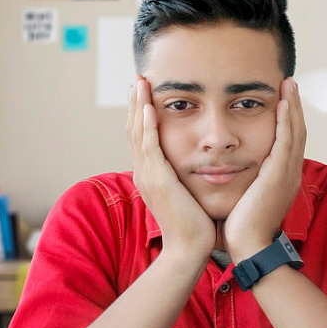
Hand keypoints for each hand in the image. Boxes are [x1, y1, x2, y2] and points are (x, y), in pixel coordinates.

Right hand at [126, 76, 215, 260]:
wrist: (190, 248)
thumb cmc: (193, 223)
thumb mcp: (184, 194)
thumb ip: (181, 177)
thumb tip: (190, 165)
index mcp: (150, 174)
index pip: (141, 137)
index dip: (140, 114)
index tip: (144, 93)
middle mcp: (144, 172)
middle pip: (133, 130)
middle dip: (135, 103)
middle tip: (138, 79)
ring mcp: (147, 175)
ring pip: (137, 133)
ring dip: (137, 106)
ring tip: (139, 83)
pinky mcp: (157, 179)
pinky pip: (149, 146)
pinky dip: (146, 125)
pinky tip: (148, 106)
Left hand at [223, 77, 306, 262]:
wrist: (248, 246)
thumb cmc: (242, 225)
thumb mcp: (248, 197)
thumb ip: (247, 181)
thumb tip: (232, 169)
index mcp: (282, 177)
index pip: (288, 141)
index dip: (287, 119)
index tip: (282, 99)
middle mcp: (290, 173)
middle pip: (297, 132)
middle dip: (294, 106)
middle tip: (290, 83)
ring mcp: (288, 174)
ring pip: (295, 132)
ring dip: (292, 107)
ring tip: (289, 84)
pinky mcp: (279, 176)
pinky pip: (285, 142)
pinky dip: (286, 121)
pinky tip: (283, 104)